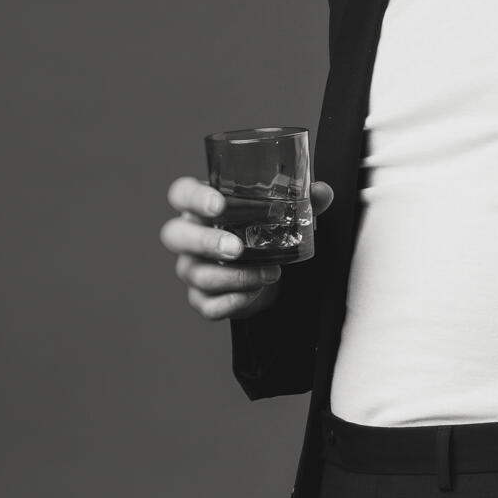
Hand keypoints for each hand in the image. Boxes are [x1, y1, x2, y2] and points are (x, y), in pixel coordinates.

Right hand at [160, 175, 333, 321]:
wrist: (266, 272)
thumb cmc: (261, 233)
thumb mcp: (283, 214)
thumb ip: (302, 202)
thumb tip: (322, 192)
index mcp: (202, 207)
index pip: (182, 194)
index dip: (193, 198)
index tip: (217, 204)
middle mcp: (189, 237)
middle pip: (175, 236)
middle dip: (205, 242)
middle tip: (236, 248)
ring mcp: (192, 269)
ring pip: (197, 275)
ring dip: (234, 276)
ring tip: (268, 273)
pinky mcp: (202, 299)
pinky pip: (208, 305)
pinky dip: (235, 301)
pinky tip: (256, 293)